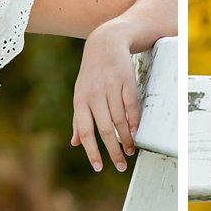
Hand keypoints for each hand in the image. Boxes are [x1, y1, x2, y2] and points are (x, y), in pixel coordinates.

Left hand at [71, 21, 140, 172]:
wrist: (105, 43)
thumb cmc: (91, 74)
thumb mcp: (80, 94)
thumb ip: (79, 119)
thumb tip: (75, 143)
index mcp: (81, 101)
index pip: (86, 132)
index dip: (92, 151)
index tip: (99, 167)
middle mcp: (95, 95)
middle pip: (105, 129)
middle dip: (113, 151)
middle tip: (120, 166)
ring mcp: (111, 87)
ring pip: (120, 119)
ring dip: (126, 139)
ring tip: (130, 151)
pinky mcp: (126, 80)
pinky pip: (131, 105)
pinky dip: (134, 120)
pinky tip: (135, 132)